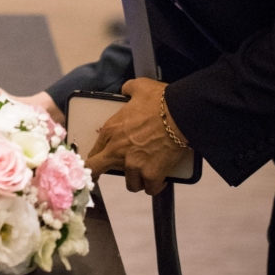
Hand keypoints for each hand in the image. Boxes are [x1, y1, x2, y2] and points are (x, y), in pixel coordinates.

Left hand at [86, 77, 187, 194]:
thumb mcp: (139, 87)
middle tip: (100, 178)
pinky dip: (155, 185)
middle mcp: (117, 150)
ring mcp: (134, 165)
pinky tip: (160, 179)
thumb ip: (128, 89)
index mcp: (111, 130)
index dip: (96, 156)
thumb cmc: (160, 100)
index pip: (94, 150)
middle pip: (96, 170)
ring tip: (145, 173)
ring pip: (130, 183)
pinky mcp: (151, 174)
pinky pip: (150, 188)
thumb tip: (126, 89)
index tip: (99, 160)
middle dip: (96, 175)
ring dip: (137, 179)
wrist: (180, 114)